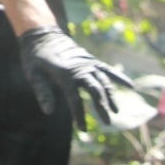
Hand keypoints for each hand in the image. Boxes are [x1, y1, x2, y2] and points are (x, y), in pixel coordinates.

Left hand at [17, 26, 133, 126]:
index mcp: (64, 74)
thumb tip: (49, 112)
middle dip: (102, 107)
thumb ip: (42, 92)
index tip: (82, 129)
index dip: (79, 115)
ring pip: (104, 82)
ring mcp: (88, 64)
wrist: (42, 34)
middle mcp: (80, 69)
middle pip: (95, 91)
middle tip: (107, 122)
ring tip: (116, 111)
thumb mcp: (33, 74)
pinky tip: (131, 87)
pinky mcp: (92, 60)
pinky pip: (108, 70)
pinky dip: (119, 78)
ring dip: (111, 97)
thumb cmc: (34, 57)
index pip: (75, 99)